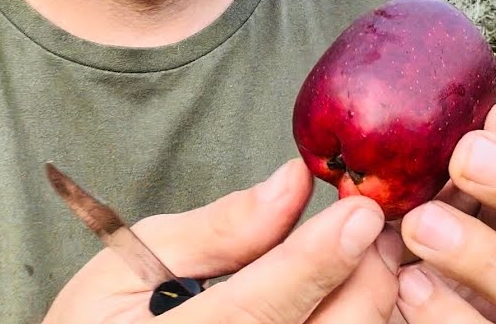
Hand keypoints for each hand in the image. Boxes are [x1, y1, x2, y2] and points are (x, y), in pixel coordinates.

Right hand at [43, 158, 401, 323]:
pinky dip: (357, 318)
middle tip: (366, 221)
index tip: (360, 211)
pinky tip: (344, 291)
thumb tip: (292, 184)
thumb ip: (217, 229)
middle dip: (360, 273)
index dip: (315, 261)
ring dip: (367, 296)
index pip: (259, 310)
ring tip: (360, 253)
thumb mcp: (128, 266)